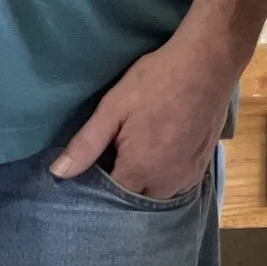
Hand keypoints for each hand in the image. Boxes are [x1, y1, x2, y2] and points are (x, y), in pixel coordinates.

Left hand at [49, 30, 237, 199]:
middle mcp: (166, 183)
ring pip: (157, 196)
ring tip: (133, 159)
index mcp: (139, 170)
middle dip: (121, 189)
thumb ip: (86, 144)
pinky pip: (177, 187)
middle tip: (110, 161)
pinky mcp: (202, 167)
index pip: (110, 199)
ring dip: (144, 186)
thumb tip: (58, 173)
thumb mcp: (113, 107)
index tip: (89, 171)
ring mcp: (188, 177)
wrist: (207, 63)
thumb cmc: (157, 81)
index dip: (97, 187)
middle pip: (135, 201)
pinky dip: (164, 179)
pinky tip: (157, 156)